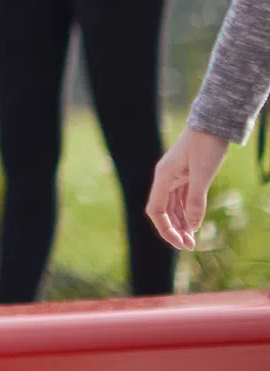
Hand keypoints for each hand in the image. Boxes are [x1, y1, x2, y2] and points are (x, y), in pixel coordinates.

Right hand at [149, 128, 231, 249]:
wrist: (214, 124)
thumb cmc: (206, 146)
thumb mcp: (203, 175)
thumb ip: (195, 201)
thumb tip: (191, 227)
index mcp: (163, 177)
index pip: (156, 210)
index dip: (165, 229)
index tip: (180, 243)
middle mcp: (165, 178)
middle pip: (163, 211)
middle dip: (174, 230)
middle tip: (189, 246)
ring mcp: (176, 177)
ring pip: (173, 206)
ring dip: (181, 224)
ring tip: (192, 240)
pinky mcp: (187, 176)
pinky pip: (183, 199)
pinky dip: (187, 213)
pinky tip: (194, 224)